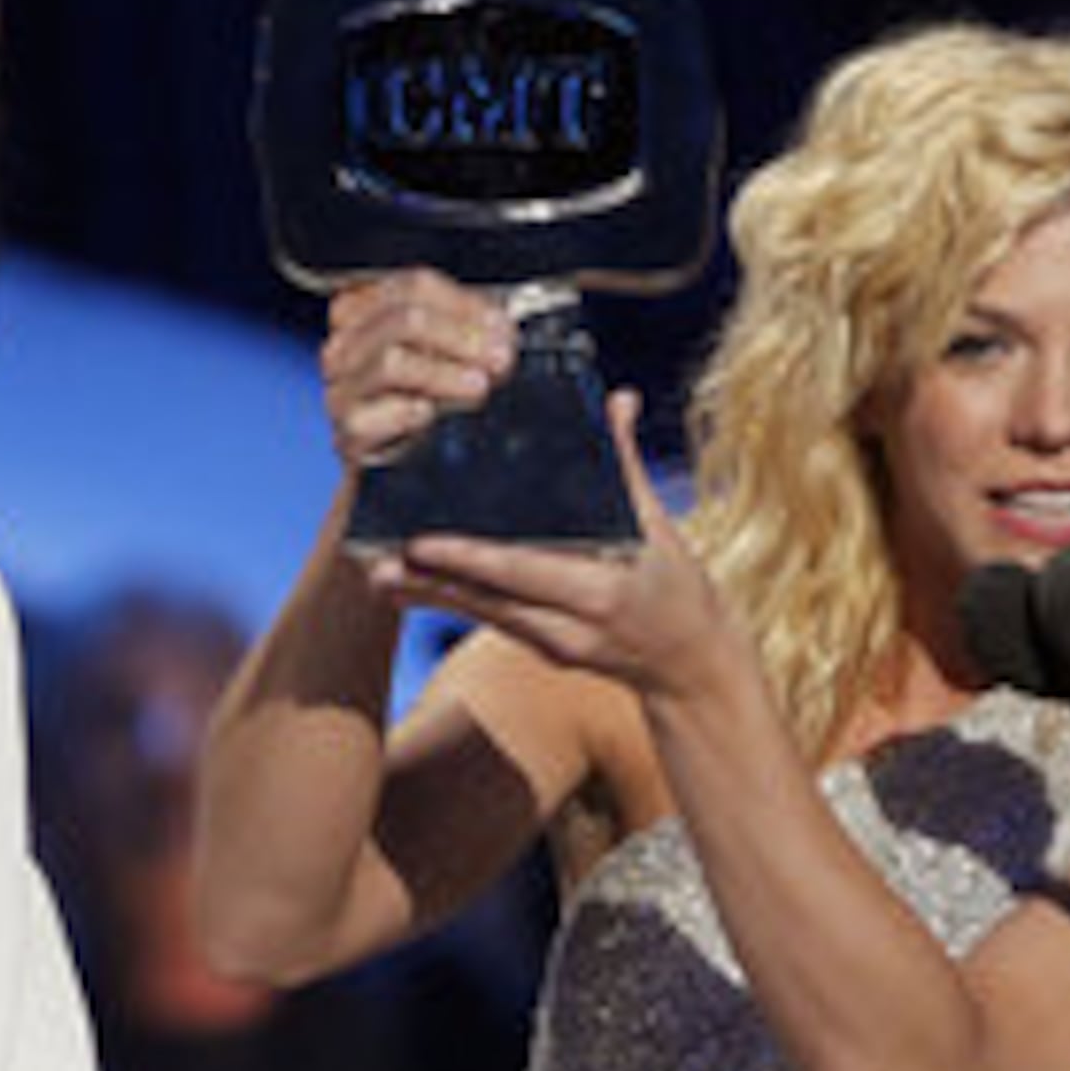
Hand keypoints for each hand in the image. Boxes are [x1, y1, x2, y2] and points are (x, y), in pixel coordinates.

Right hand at [322, 270, 512, 470]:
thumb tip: (501, 329)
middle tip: (499, 358)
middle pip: (404, 320)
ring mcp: (342, 387)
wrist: (386, 462)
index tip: (502, 327)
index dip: (466, 305)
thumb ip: (467, 332)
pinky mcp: (347, 431)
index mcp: (363, 311)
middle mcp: (345, 345)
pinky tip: (428, 413)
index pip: (414, 287)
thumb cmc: (411, 399)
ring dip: (444, 373)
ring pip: (391, 363)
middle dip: (461, 337)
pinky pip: (373, 416)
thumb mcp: (438, 355)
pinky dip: (406, 412)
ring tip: (478, 386)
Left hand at [374, 394, 739, 704]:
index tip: (425, 541)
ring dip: (429, 594)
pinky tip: (410, 588)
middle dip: (432, 579)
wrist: (692, 669)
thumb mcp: (661, 528)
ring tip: (378, 574)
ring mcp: (555, 645)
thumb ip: (627, 465)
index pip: (525, 572)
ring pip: (482, 613)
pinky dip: (452, 601)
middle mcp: (572, 627)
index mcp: (602, 590)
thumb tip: (617, 401)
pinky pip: (492, 621)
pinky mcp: (543, 652)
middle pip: (489, 599)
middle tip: (379, 558)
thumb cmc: (679, 589)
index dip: (472, 559)